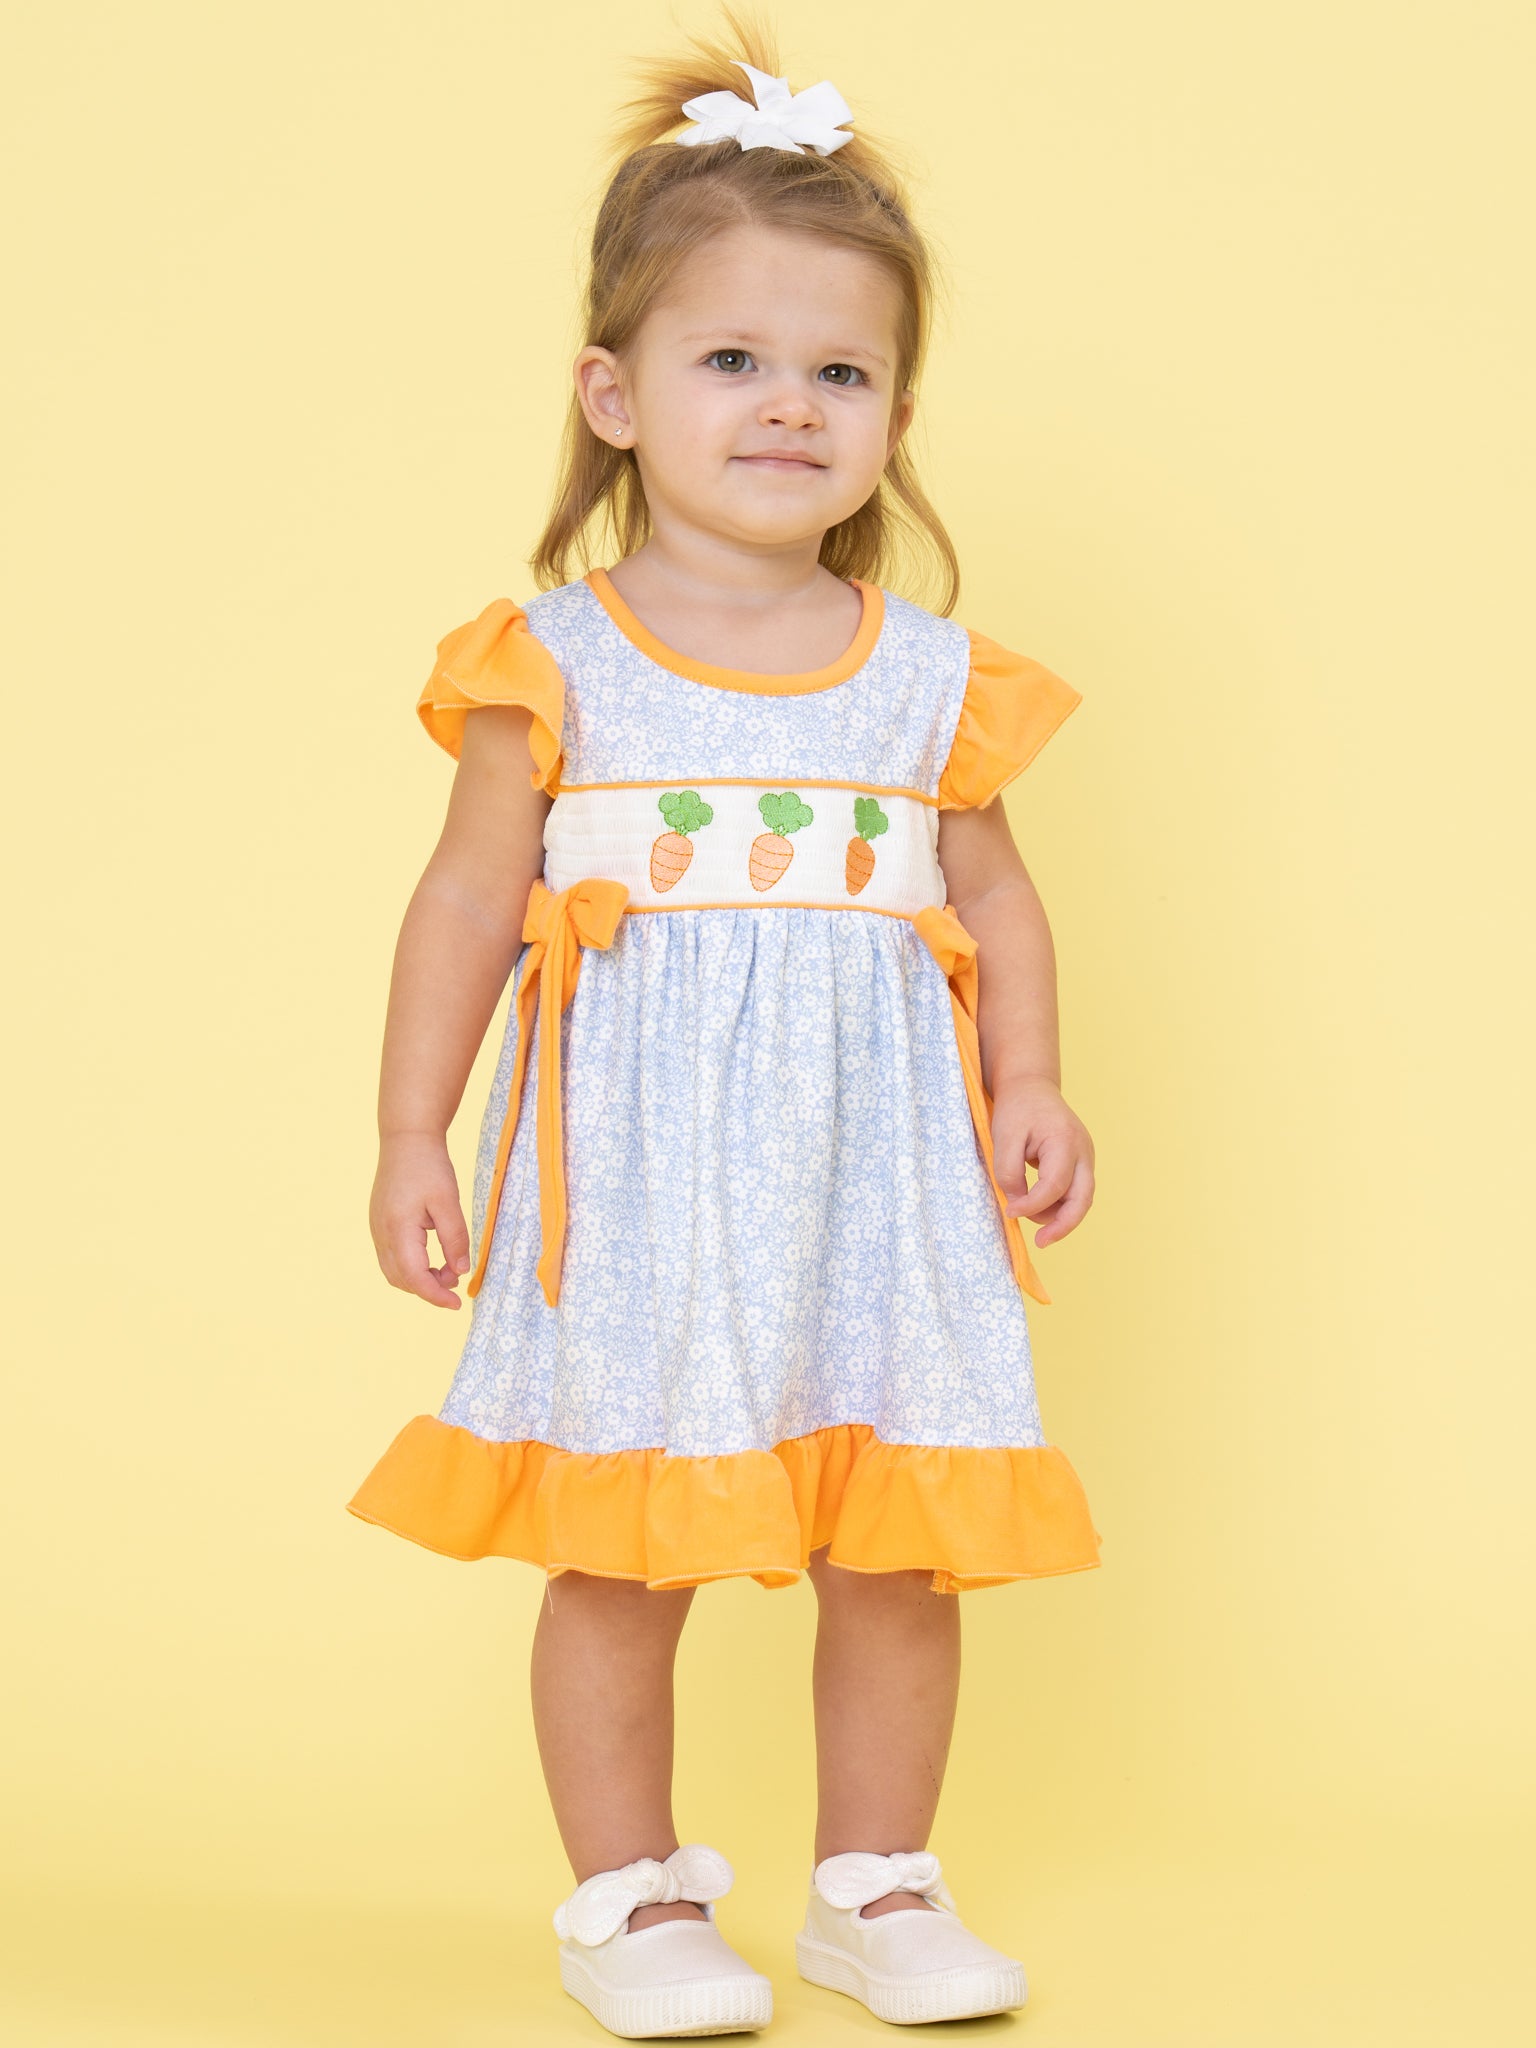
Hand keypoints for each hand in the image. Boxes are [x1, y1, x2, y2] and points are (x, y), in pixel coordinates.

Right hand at [370, 1131, 471, 1308]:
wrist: (406, 1139)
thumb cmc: (429, 1166)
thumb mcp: (448, 1201)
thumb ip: (455, 1238)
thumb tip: (460, 1271)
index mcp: (397, 1229)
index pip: (414, 1278)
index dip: (435, 1295)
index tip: (457, 1303)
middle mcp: (381, 1234)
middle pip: (401, 1280)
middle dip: (429, 1288)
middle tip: (456, 1279)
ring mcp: (376, 1229)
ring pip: (394, 1271)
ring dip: (419, 1278)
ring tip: (447, 1267)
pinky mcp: (379, 1224)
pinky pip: (391, 1257)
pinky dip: (411, 1266)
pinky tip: (432, 1256)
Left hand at [989, 1078, 1095, 1247]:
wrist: (1032, 1087)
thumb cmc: (1017, 1109)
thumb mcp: (1004, 1136)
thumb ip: (1009, 1172)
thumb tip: (1017, 1203)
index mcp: (1065, 1141)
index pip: (1055, 1185)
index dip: (1033, 1205)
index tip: (1010, 1211)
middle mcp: (1084, 1152)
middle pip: (1083, 1199)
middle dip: (1063, 1225)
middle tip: (1041, 1242)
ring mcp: (1086, 1158)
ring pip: (1081, 1199)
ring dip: (1059, 1216)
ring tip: (1029, 1217)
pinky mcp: (1081, 1163)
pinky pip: (1075, 1192)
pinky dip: (1059, 1205)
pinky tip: (1038, 1210)